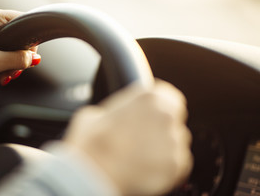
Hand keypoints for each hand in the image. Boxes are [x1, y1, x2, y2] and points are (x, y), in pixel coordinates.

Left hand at [0, 7, 40, 97]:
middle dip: (18, 56)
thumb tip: (34, 59)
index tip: (29, 59)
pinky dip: (1, 61)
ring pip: (9, 44)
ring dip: (10, 61)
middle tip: (13, 71)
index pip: (23, 21)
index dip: (30, 41)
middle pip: (17, 35)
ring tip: (3, 75)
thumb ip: (17, 59)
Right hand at [64, 80, 191, 194]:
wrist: (93, 172)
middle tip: (141, 138)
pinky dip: (164, 166)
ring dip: (162, 147)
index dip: (159, 107)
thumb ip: (115, 111)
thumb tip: (112, 117)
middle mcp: (166, 115)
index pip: (169, 96)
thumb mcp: (96, 113)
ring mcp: (174, 141)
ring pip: (175, 142)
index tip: (151, 116)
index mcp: (149, 97)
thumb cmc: (92, 142)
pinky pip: (176, 164)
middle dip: (161, 128)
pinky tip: (143, 167)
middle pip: (174, 119)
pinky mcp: (177, 165)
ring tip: (139, 155)